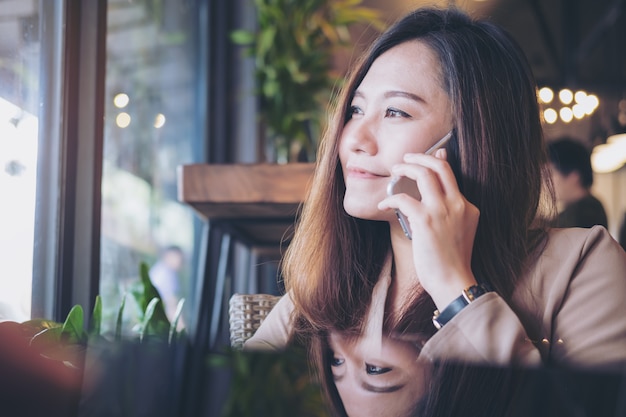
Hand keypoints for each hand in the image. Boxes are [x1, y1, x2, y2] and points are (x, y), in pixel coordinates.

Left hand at [378, 148, 479, 309]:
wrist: (453, 282)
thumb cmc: (451, 263)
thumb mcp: (458, 233)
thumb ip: (449, 214)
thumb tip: (430, 200)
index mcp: (467, 207)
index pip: (451, 175)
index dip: (436, 161)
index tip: (426, 156)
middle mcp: (457, 204)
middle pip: (440, 166)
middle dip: (420, 157)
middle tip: (406, 159)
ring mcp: (442, 211)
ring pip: (424, 174)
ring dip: (405, 169)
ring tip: (394, 171)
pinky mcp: (426, 221)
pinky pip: (403, 199)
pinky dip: (390, 199)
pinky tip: (384, 205)